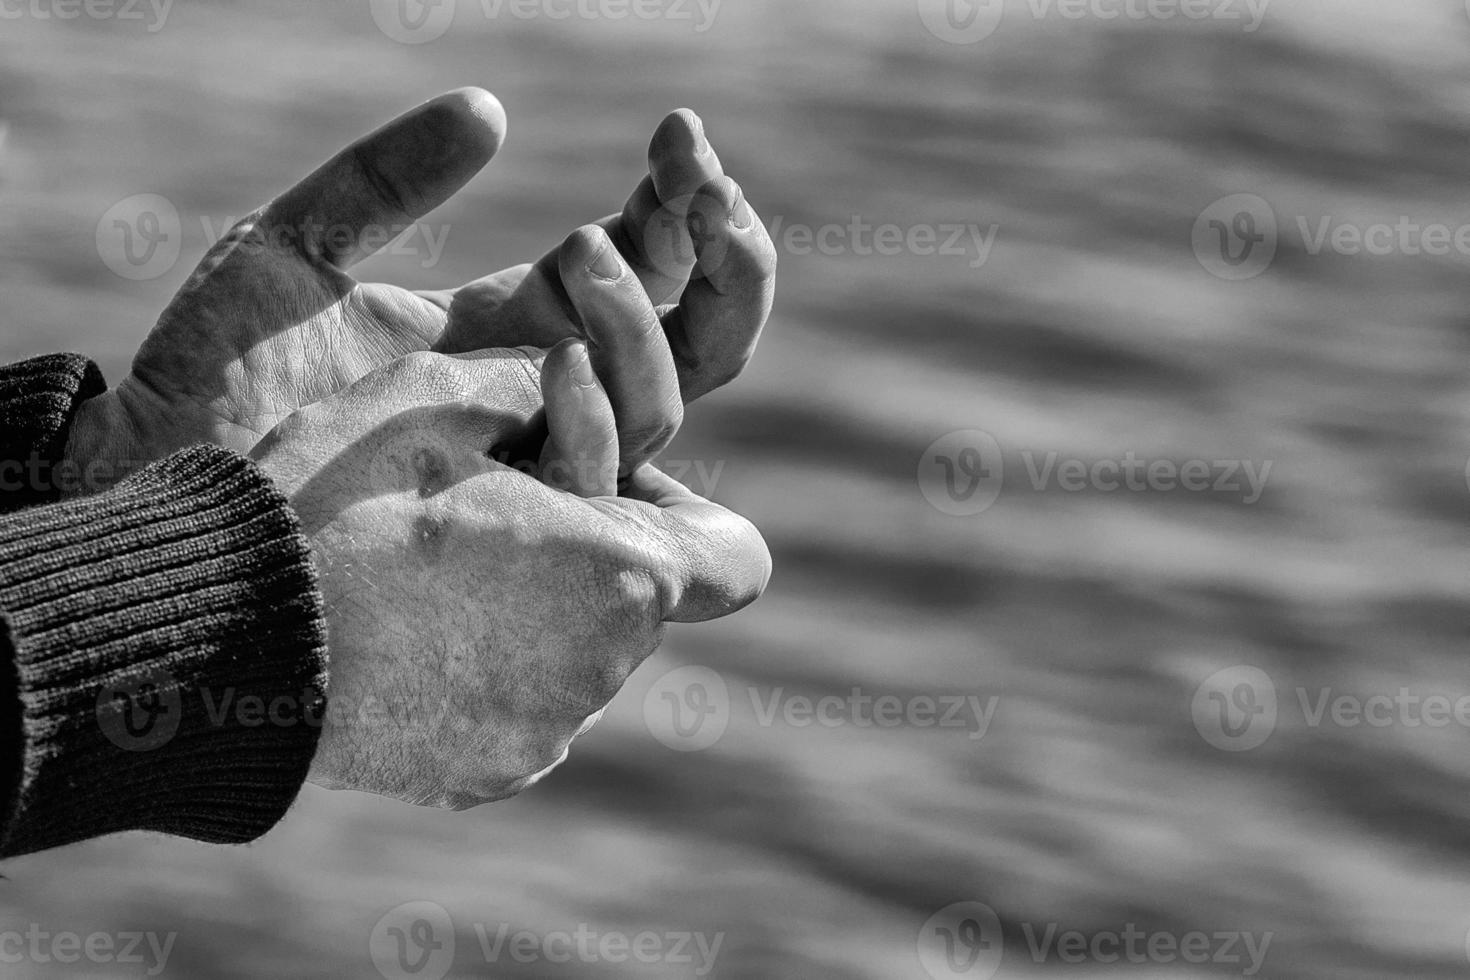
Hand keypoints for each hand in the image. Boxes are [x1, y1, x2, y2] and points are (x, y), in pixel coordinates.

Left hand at [65, 88, 775, 484]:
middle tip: (707, 183)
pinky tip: (558, 358)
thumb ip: (386, 178)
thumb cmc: (207, 381)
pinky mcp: (515, 532)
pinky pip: (601, 479)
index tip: (679, 135)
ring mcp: (538, 467)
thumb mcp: (294, 249)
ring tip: (579, 248)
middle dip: (731, 263)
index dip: (685, 207)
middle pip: (701, 348)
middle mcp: (549, 401)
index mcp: (518, 330)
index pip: (651, 271)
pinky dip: (602, 412)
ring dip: (646, 322)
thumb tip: (489, 111)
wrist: (153, 493)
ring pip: (664, 405)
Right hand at [251, 347, 769, 807]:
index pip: (735, 556)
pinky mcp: (484, 773)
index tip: (614, 493)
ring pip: (577, 653)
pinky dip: (485, 668)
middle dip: (588, 555)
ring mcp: (543, 733)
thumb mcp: (443, 397)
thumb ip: (550, 394)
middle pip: (640, 600)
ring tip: (427, 572)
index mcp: (619, 571)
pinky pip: (518, 705)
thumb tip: (588, 395)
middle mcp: (603, 668)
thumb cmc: (337, 501)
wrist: (219, 635)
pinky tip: (404, 633)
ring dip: (533, 610)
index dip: (688, 520)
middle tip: (487, 515)